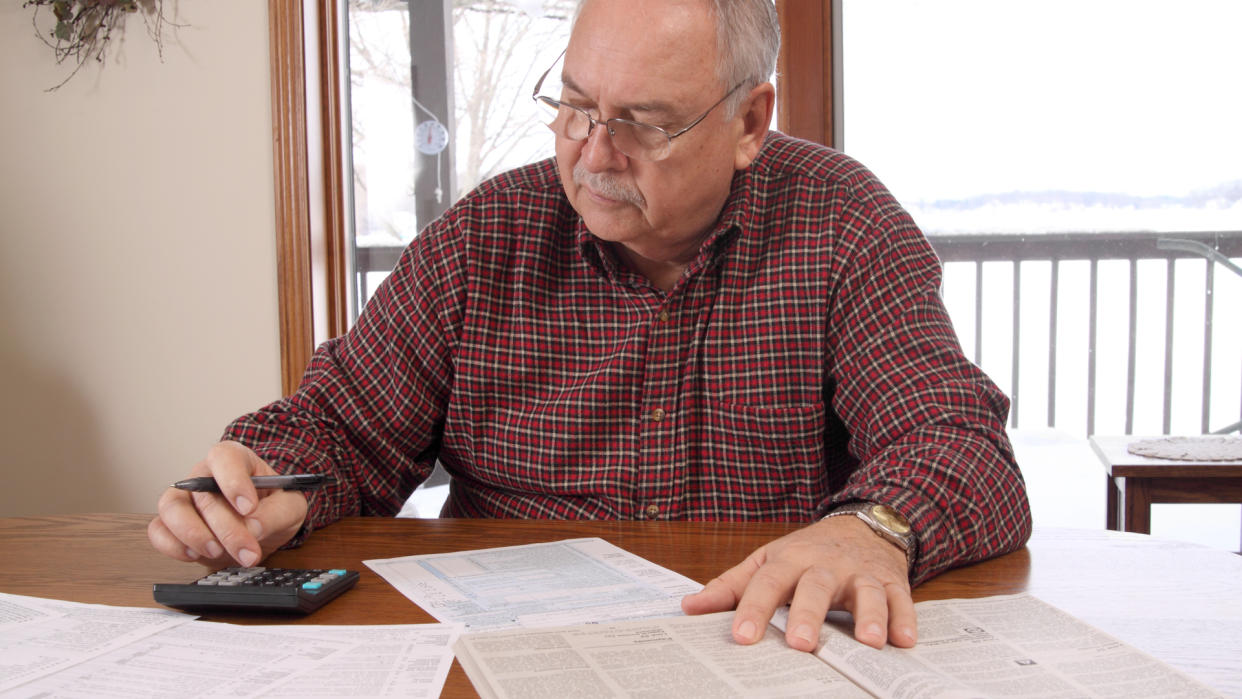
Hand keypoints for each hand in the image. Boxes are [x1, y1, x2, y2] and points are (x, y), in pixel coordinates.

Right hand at [147, 441, 308, 567]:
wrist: (262, 529)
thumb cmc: (273, 508)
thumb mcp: (290, 508)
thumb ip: (276, 514)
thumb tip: (253, 526)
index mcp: (235, 459)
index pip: (224, 457)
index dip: (234, 481)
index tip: (249, 507)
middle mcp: (203, 475)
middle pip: (203, 494)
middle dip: (227, 528)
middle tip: (247, 551)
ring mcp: (184, 499)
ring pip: (171, 508)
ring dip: (193, 534)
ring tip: (217, 551)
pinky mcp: (171, 525)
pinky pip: (158, 531)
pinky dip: (173, 546)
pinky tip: (196, 555)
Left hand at [680, 517, 916, 650]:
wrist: (862, 525)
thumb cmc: (807, 552)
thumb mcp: (767, 561)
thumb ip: (730, 586)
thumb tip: (688, 607)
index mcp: (790, 560)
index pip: (767, 583)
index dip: (753, 608)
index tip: (741, 637)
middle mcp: (825, 565)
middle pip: (816, 587)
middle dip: (809, 614)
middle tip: (801, 644)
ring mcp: (860, 573)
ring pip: (865, 592)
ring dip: (868, 616)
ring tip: (867, 642)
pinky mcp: (891, 581)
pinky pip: (900, 598)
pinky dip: (905, 618)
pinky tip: (904, 641)